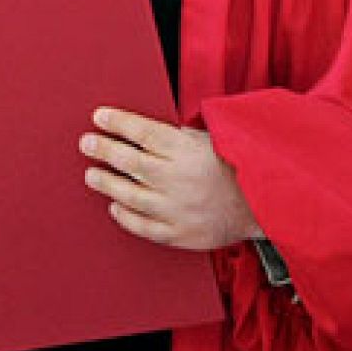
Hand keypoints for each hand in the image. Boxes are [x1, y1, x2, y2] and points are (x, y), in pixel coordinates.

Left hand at [79, 107, 262, 250]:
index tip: (99, 117)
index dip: (118, 123)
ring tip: (92, 174)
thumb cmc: (236, 167)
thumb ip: (179, 136)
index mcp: (188, 151)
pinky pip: (143, 227)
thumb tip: (144, 130)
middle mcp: (179, 180)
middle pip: (132, 162)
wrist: (265, 205)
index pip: (144, 132)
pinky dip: (125, 217)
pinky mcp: (180, 234)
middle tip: (86, 143)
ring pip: (131, 196)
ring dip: (107, 183)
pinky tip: (114, 206)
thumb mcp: (212, 140)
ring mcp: (178, 209)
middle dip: (105, 150)